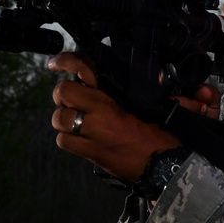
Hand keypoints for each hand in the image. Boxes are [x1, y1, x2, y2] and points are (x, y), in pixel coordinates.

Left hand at [48, 53, 184, 180]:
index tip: (56, 63)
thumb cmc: (163, 130)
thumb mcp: (150, 101)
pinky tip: (79, 139)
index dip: (66, 61)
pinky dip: (68, 139)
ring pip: (59, 118)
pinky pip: (65, 141)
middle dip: (63, 95)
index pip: (85, 67)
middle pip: (63, 92)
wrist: (166, 161)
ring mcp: (95, 132)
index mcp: (118, 92)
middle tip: (72, 100)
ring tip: (76, 121)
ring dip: (64, 119)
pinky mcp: (93, 152)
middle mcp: (103, 109)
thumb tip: (124, 78)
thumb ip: (136, 87)